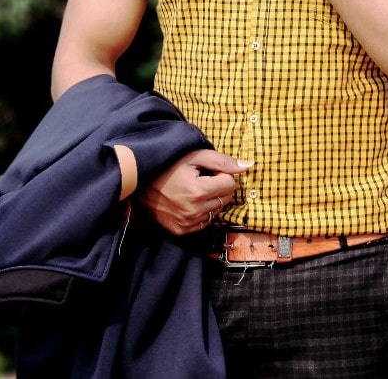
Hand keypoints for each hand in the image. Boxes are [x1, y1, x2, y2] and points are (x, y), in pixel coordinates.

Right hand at [135, 149, 250, 234]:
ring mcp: (187, 224)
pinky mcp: (181, 231)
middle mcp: (193, 211)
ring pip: (217, 211)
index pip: (230, 184)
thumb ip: (222, 161)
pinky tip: (189, 202)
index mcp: (198, 191)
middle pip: (226, 198)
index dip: (221, 174)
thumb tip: (248, 166)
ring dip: (211, 200)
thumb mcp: (195, 156)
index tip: (207, 171)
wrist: (138, 183)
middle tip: (200, 179)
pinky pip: (205, 222)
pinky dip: (202, 212)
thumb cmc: (168, 166)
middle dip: (219, 187)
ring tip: (193, 190)